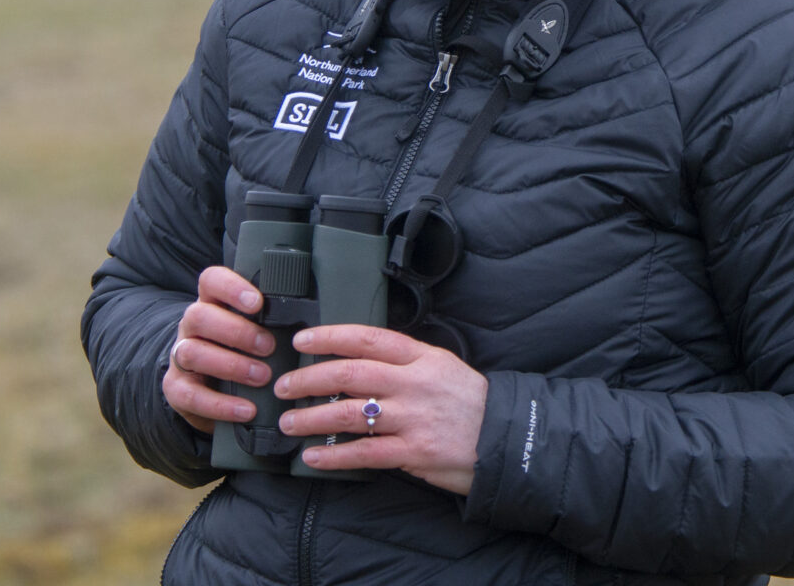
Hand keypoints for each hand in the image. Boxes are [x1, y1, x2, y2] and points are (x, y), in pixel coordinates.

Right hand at [163, 266, 275, 433]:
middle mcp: (191, 326)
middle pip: (199, 316)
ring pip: (192, 352)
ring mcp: (179, 356)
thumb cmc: (241, 351)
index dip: (231, 287)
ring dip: (231, 365)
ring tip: (263, 377)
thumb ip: (270, 323)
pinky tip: (246, 409)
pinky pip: (191, 394)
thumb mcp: (254, 331)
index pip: (211, 280)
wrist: (207, 388)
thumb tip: (310, 326)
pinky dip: (220, 405)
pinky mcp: (176, 388)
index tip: (257, 303)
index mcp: (211, 304)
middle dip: (237, 331)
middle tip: (269, 347)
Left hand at [276, 325, 488, 494]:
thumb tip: (357, 360)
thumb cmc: (472, 404)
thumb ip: (406, 362)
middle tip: (283, 386)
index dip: (331, 336)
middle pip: (350, 373)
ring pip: (350, 413)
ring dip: (311, 418)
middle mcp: (415, 384)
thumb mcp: (443, 367)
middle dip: (309, 379)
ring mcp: (414, 419)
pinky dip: (333, 455)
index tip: (302, 340)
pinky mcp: (414, 453)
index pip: (368, 338)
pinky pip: (364, 453)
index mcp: (422, 357)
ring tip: (289, 423)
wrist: (510, 440)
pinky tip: (313, 457)